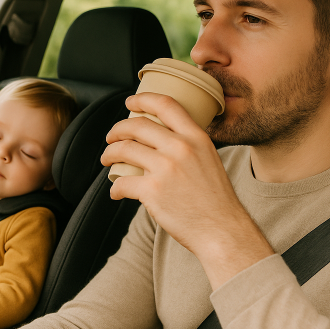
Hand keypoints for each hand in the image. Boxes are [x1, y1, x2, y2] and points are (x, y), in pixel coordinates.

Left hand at [101, 93, 273, 287]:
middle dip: (117, 130)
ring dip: (109, 154)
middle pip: (137, 125)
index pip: (166, 104)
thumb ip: (190, 146)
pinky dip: (115, 188)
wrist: (222, 230)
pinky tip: (116, 193)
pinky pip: (122, 183)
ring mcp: (165, 168)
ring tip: (107, 160)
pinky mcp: (152, 191)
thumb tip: (164, 139)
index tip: (130, 102)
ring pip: (124, 150)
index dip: (143, 99)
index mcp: (196, 137)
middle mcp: (180, 148)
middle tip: (111, 137)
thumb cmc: (215, 200)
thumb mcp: (210, 160)